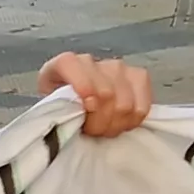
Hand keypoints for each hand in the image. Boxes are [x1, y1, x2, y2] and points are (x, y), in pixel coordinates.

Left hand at [38, 52, 155, 136]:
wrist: (76, 100)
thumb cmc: (62, 106)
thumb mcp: (51, 107)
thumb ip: (56, 109)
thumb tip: (71, 121)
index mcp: (65, 64)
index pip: (73, 67)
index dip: (84, 90)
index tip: (86, 110)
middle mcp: (93, 61)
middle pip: (106, 94)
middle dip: (99, 123)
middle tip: (92, 131)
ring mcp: (118, 67)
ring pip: (125, 105)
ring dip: (115, 125)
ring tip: (104, 129)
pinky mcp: (139, 77)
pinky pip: (142, 107)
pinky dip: (132, 122)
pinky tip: (120, 123)